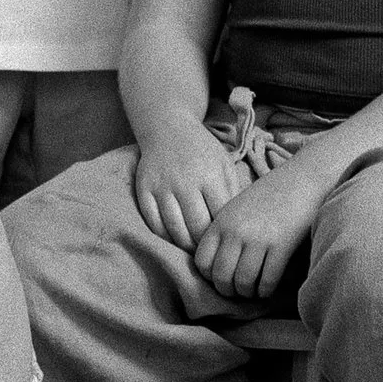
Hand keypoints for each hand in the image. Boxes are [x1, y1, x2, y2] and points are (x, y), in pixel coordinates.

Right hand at [131, 115, 249, 251]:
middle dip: (206, 246)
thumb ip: (232, 192)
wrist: (167, 127)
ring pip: (174, 230)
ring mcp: (162, 187)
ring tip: (195, 250)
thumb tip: (238, 225)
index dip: (224, 235)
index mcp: (210, 176)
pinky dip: (164, 237)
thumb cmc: (202, 150)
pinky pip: (154, 223)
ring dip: (186, 246)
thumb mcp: (224, 164)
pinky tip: (174, 240)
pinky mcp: (144, 190)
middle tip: (212, 253)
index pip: (220, 217)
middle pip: (197, 228)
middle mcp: (184, 182)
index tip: (228, 244)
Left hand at [187, 157, 325, 303]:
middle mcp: (236, 232)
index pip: (202, 262)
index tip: (221, 278)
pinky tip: (268, 288)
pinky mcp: (281, 246)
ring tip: (253, 291)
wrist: (302, 179)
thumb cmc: (270, 194)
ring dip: (248, 293)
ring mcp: (258, 239)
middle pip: (221, 277)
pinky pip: (268, 280)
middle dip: (228, 291)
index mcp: (221, 222)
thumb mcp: (237, 207)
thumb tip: (215, 263)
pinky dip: (266, 290)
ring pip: (244, 283)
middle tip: (237, 292)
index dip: (209, 277)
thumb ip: (224, 231)